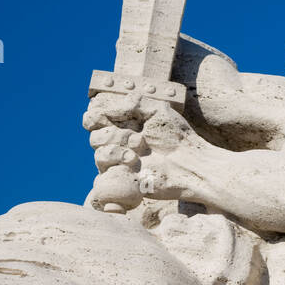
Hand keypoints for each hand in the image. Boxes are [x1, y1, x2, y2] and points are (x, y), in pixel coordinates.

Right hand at [84, 93, 197, 208]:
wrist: (191, 165)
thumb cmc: (178, 137)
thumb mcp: (159, 110)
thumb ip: (133, 102)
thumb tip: (105, 109)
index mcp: (126, 125)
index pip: (96, 120)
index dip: (93, 119)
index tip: (99, 118)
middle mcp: (121, 144)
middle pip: (95, 138)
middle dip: (114, 136)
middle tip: (139, 140)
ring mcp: (121, 164)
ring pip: (99, 156)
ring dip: (115, 153)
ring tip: (136, 157)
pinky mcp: (123, 182)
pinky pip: (103, 178)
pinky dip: (116, 170)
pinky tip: (133, 168)